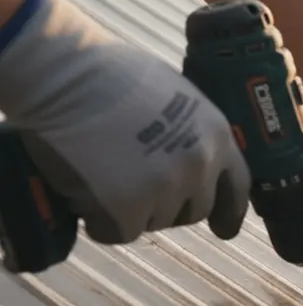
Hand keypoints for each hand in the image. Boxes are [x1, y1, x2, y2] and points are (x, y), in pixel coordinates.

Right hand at [0, 0, 248, 243]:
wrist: (63, 75)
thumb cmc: (106, 73)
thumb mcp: (172, 94)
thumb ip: (187, 130)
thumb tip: (181, 153)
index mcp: (215, 134)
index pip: (236, 186)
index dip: (229, 211)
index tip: (223, 230)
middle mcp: (200, 164)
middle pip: (194, 210)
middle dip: (167, 206)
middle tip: (132, 187)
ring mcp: (167, 187)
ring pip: (154, 221)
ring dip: (130, 210)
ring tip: (101, 176)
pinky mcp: (128, 207)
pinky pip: (119, 232)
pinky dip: (100, 223)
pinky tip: (84, 198)